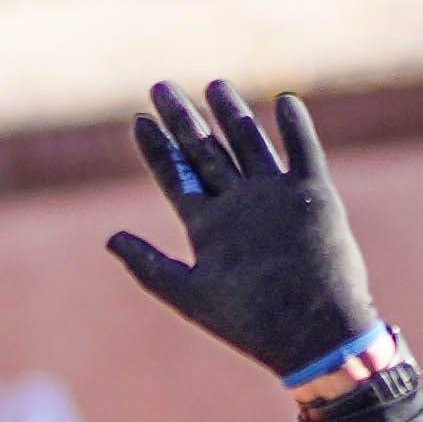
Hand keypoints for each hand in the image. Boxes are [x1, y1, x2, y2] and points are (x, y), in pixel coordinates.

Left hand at [103, 79, 380, 381]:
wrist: (314, 336)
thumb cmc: (250, 323)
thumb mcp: (189, 294)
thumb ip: (148, 266)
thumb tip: (108, 239)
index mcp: (208, 226)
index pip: (176, 176)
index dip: (156, 149)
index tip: (138, 120)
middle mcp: (239, 206)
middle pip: (206, 152)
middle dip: (183, 120)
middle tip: (160, 88)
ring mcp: (275, 199)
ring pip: (249, 144)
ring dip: (232, 115)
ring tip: (214, 86)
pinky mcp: (313, 197)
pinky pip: (303, 152)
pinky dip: (296, 126)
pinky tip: (285, 100)